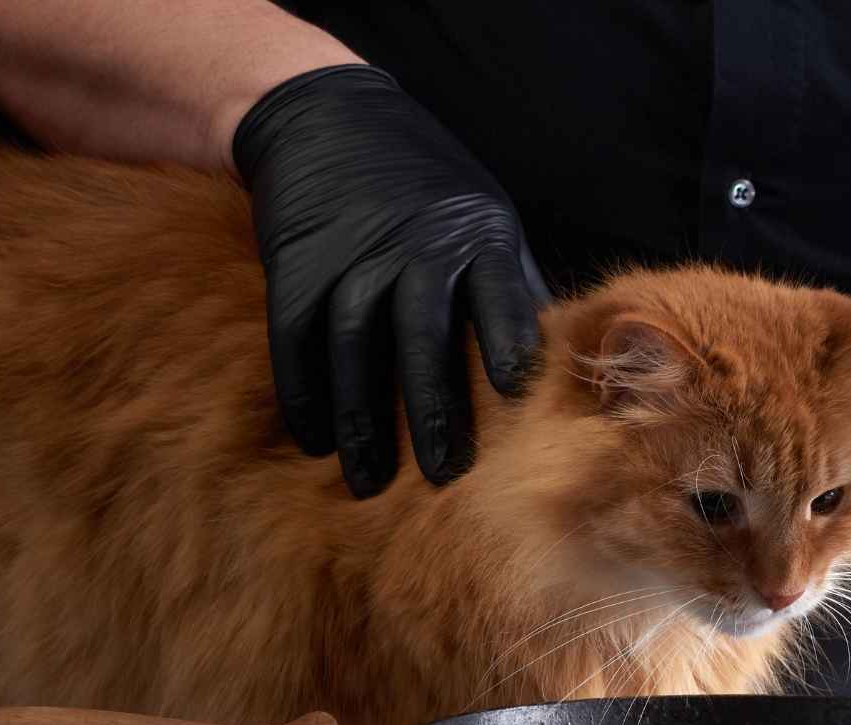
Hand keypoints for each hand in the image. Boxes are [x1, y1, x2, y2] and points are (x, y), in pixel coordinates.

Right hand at [234, 65, 548, 495]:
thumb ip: (511, 284)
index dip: (507, 341)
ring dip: (362, 421)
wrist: (325, 116)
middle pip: (421, 334)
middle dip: (433, 409)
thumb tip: (556, 366)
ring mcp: (349, 253)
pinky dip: (305, 394)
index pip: (497, 293)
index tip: (517, 393)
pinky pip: (296, 340)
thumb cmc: (426, 186)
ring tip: (370, 482)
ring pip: (353, 346)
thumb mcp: (482, 214)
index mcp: (475, 233)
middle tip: (445, 476)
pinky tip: (317, 439)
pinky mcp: (294, 263)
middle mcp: (413, 244)